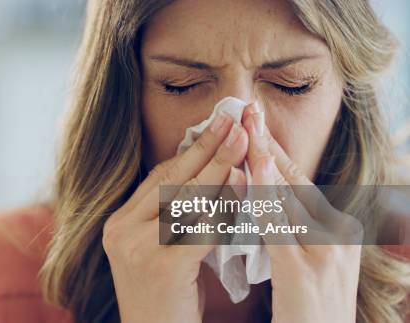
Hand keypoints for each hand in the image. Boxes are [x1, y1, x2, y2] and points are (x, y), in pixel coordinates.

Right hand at [103, 110, 247, 322]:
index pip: (159, 179)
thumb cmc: (167, 300)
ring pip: (187, 199)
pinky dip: (226, 204)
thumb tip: (214, 176)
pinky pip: (201, 228)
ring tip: (245, 141)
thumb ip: (176, 217)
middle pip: (172, 180)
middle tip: (234, 119)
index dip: (190, 151)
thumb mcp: (162, 251)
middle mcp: (121, 231)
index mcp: (119, 224)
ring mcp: (137, 248)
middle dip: (207, 147)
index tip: (215, 126)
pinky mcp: (161, 266)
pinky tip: (245, 183)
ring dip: (221, 167)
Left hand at [241, 104, 361, 322]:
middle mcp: (337, 234)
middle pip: (294, 179)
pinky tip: (247, 175)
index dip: (273, 149)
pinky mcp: (306, 273)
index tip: (252, 122)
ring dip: (263, 160)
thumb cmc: (305, 310)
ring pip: (288, 196)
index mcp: (334, 229)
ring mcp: (325, 252)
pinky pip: (279, 228)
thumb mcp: (299, 260)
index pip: (297, 180)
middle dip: (266, 143)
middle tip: (246, 109)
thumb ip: (284, 226)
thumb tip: (258, 193)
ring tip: (244, 128)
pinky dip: (263, 198)